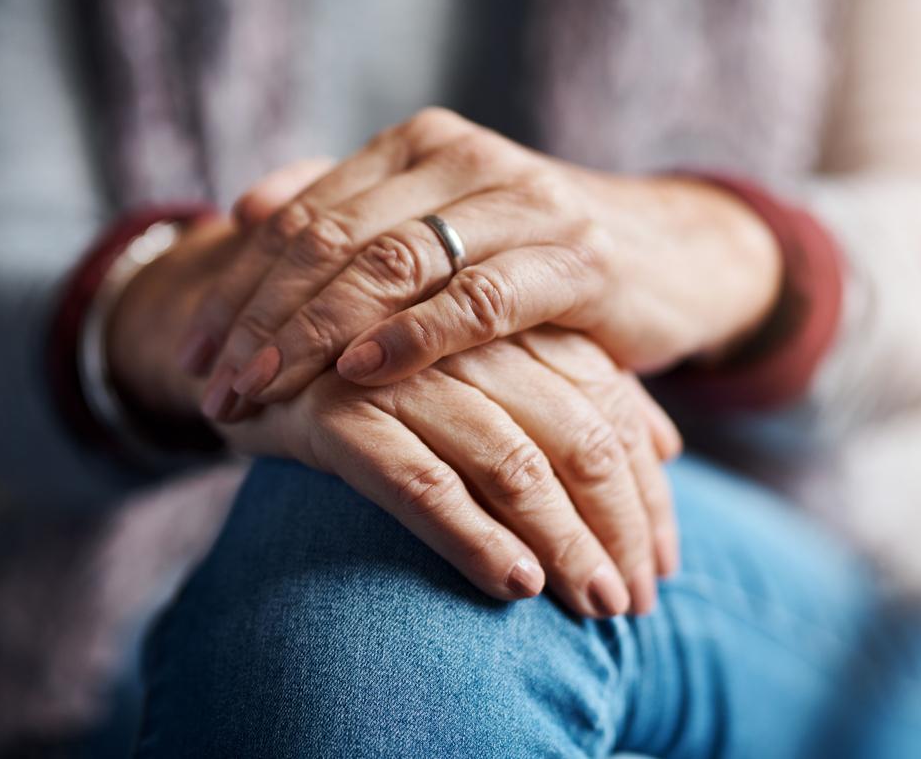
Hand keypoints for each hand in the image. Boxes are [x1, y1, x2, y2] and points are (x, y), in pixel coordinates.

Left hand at [180, 108, 780, 418]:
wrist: (673, 256)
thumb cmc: (532, 256)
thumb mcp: (440, 229)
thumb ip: (348, 211)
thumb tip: (246, 208)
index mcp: (418, 147)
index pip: (305, 217)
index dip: (241, 286)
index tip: (195, 354)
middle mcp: (463, 158)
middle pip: (335, 241)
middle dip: (264, 320)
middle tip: (217, 389)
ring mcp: (522, 202)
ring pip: (393, 265)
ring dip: (317, 335)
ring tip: (264, 391)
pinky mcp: (576, 258)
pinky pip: (479, 299)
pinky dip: (414, 336)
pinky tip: (360, 374)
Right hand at [218, 328, 681, 616]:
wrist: (250, 341)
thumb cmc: (386, 365)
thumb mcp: (487, 368)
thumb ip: (575, 391)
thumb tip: (669, 444)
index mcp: (508, 314)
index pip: (608, 402)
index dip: (645, 488)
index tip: (662, 562)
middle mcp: (463, 337)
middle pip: (575, 433)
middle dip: (616, 526)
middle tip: (633, 602)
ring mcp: (397, 372)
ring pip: (511, 462)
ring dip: (562, 543)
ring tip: (594, 606)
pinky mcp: (334, 413)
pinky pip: (419, 482)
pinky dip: (472, 536)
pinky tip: (512, 583)